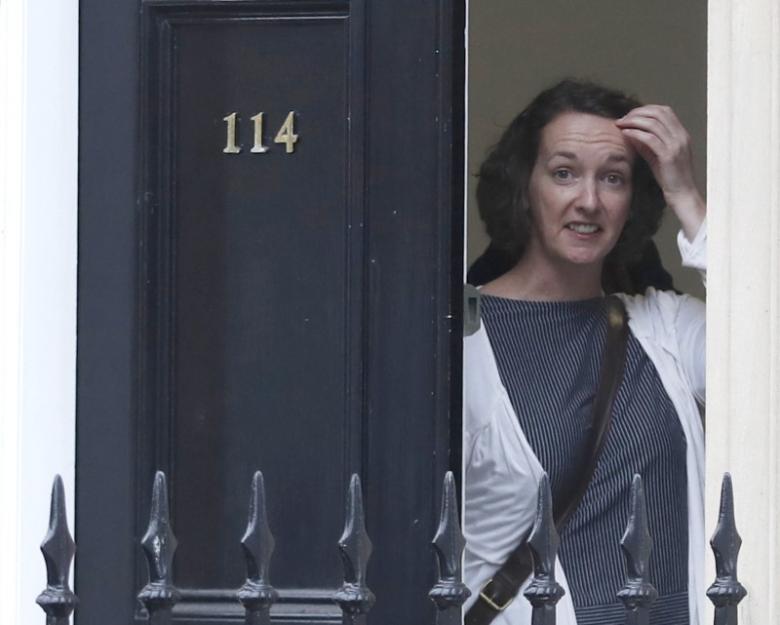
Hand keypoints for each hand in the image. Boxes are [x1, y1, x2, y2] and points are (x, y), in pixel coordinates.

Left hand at [616, 105, 705, 240]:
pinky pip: (650, 138)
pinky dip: (636, 133)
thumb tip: (631, 132)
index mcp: (681, 134)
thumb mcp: (657, 156)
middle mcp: (681, 136)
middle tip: (622, 119)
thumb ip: (646, 144)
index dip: (645, 109)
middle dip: (637, 113)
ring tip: (621, 124)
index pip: (664, 111)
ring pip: (653, 123)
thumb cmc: (670, 177)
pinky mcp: (669, 156)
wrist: (682, 194)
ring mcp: (676, 145)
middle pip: (658, 112)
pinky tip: (625, 134)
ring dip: (634, 121)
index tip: (630, 115)